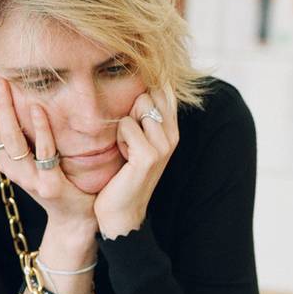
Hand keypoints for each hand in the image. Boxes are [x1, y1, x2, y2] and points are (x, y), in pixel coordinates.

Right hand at [0, 65, 95, 236]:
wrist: (75, 218)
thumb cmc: (56, 181)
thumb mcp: (33, 156)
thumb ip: (22, 133)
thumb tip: (10, 100)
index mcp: (3, 160)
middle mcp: (10, 169)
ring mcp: (29, 178)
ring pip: (11, 139)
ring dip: (6, 108)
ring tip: (4, 82)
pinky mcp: (50, 185)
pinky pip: (44, 153)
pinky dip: (39, 129)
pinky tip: (37, 108)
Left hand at [93, 86, 179, 238]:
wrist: (122, 211)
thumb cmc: (124, 173)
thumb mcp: (138, 140)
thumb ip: (144, 114)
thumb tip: (143, 82)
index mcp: (173, 130)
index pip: (164, 90)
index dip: (146, 93)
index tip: (135, 117)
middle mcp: (173, 136)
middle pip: (148, 95)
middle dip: (131, 113)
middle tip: (129, 141)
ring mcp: (164, 146)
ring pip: (137, 108)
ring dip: (123, 128)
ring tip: (126, 149)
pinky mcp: (149, 155)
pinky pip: (126, 125)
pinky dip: (119, 139)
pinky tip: (124, 158)